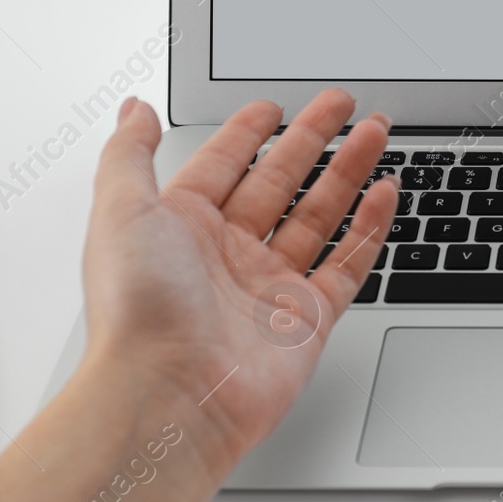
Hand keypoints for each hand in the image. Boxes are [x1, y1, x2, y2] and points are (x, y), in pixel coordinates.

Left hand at [78, 88, 397, 481]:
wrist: (169, 396)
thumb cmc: (137, 311)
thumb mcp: (119, 209)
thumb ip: (130, 152)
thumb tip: (133, 109)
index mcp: (181, 226)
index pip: (222, 164)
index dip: (248, 133)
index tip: (272, 106)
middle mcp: (225, 255)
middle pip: (279, 181)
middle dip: (312, 139)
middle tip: (341, 104)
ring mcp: (268, 287)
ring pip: (319, 215)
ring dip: (348, 171)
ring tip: (376, 134)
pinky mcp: (307, 321)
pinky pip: (346, 265)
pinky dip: (368, 229)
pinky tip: (383, 194)